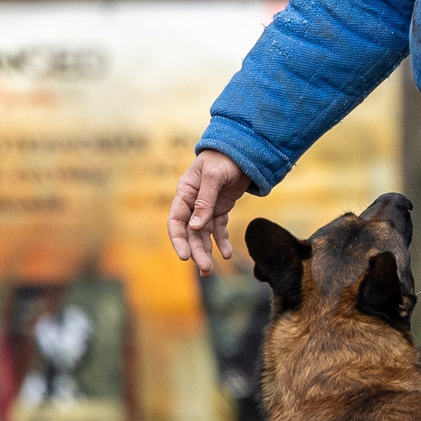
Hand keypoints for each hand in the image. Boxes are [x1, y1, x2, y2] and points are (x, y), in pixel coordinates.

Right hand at [168, 150, 248, 275]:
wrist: (244, 150)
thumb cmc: (224, 158)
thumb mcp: (214, 176)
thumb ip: (205, 201)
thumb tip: (196, 227)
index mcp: (185, 192)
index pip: (176, 220)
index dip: (178, 239)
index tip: (185, 256)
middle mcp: (193, 203)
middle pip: (190, 232)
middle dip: (196, 251)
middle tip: (205, 270)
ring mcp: (206, 207)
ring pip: (203, 235)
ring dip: (206, 252)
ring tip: (209, 270)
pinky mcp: (220, 209)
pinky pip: (218, 230)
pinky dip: (221, 242)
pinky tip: (226, 254)